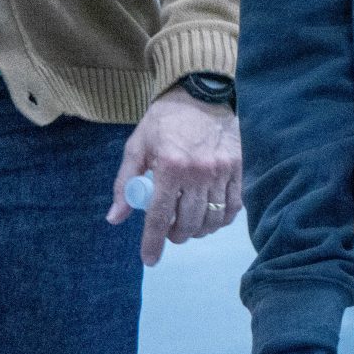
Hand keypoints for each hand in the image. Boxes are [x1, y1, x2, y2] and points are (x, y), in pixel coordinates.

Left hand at [107, 84, 242, 264]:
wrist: (201, 94)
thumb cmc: (164, 121)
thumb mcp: (137, 146)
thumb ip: (125, 182)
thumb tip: (115, 218)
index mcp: (169, 166)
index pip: (159, 216)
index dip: (153, 242)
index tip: (149, 260)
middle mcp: (197, 172)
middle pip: (187, 223)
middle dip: (175, 235)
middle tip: (169, 231)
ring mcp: (222, 171)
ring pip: (211, 219)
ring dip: (198, 230)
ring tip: (189, 226)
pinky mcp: (239, 168)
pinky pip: (233, 207)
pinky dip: (221, 219)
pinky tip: (211, 218)